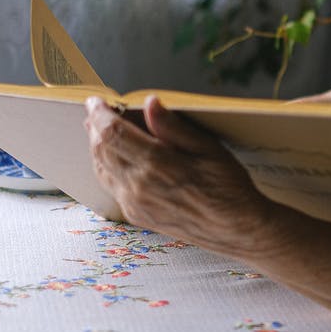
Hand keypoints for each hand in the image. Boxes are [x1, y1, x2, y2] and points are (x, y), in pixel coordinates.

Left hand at [84, 95, 276, 255]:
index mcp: (157, 165)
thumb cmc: (229, 188)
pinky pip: (111, 186)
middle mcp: (139, 186)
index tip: (97, 101)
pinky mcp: (137, 215)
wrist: (236, 230)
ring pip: (101, 169)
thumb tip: (150, 103)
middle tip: (97, 112)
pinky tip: (116, 158)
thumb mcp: (209, 149)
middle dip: (95, 127)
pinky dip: (107, 166)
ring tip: (102, 131)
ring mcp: (135, 204)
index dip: (99, 114)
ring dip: (98, 147)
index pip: (112, 133)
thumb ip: (174, 127)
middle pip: (101, 150)